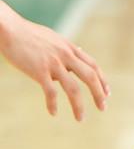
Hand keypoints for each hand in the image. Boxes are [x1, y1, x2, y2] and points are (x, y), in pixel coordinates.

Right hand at [0, 3, 108, 120]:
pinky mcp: (39, 70)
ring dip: (78, 105)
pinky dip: (52, 104)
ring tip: (80, 118)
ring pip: (73, 88)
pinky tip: (53, 113)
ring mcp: (53, 63)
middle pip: (90, 76)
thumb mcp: (54, 39)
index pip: (93, 65)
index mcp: (69, 48)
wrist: (11, 29)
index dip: (102, 80)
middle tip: (103, 107)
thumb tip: (77, 52)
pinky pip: (50, 91)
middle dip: (98, 93)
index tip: (107, 93)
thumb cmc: (29, 35)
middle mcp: (65, 55)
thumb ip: (66, 48)